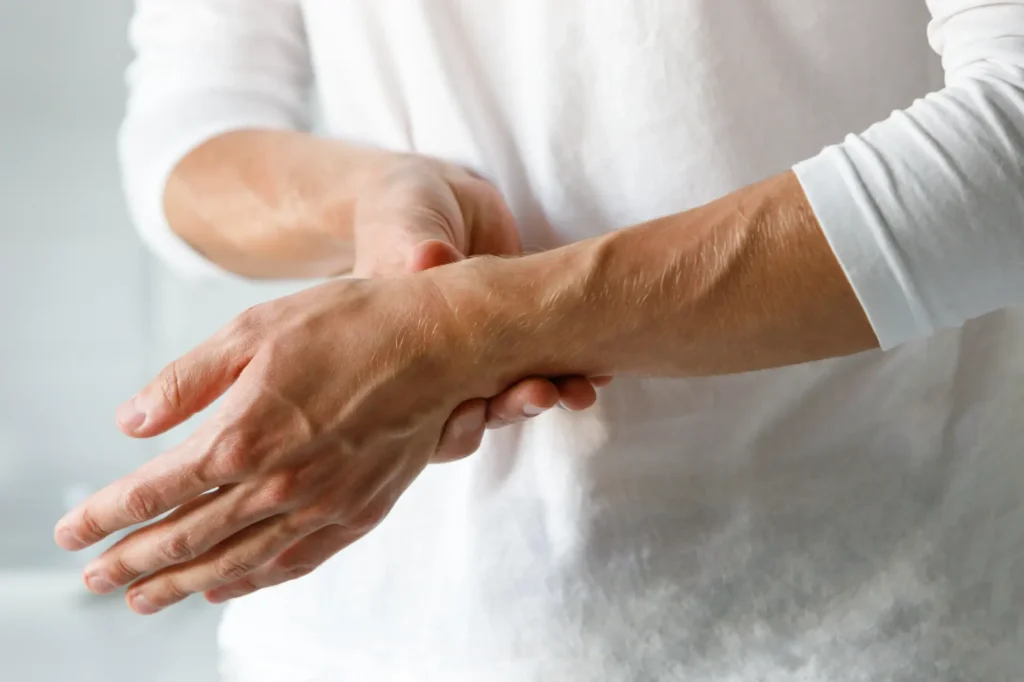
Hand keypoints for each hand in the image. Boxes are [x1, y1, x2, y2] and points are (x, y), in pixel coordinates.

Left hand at [55, 273, 508, 611]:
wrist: (440, 341)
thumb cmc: (349, 324)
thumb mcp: (253, 329)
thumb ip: (187, 381)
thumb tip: (131, 423)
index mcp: (243, 434)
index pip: (154, 491)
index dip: (105, 515)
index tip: (71, 532)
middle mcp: (278, 483)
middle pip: (187, 538)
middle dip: (131, 562)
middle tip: (94, 581)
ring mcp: (321, 504)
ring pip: (235, 561)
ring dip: (180, 585)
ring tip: (143, 600)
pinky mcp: (358, 511)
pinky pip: (294, 561)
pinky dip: (253, 581)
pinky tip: (227, 588)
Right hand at [350, 156, 607, 460]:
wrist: (440, 197)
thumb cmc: (403, 211)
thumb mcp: (404, 226)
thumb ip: (413, 247)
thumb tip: (425, 257)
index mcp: (404, 354)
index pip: (424, 411)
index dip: (450, 423)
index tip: (475, 410)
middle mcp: (446, 366)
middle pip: (479, 410)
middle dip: (512, 407)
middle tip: (544, 393)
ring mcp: (487, 351)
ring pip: (516, 391)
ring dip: (552, 394)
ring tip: (583, 390)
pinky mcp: (521, 331)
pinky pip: (548, 361)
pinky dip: (575, 368)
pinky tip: (601, 371)